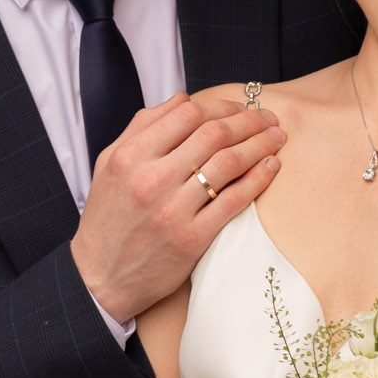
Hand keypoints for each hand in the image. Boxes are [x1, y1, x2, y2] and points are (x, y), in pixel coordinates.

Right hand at [72, 93, 283, 323]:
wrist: (100, 277)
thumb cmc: (107, 218)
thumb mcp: (110, 164)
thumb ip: (142, 127)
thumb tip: (182, 99)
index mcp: (129, 156)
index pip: (187, 114)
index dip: (221, 105)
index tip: (239, 106)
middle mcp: (150, 180)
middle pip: (214, 134)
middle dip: (249, 120)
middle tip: (268, 117)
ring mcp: (172, 210)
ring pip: (229, 163)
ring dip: (260, 145)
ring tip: (277, 137)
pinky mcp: (191, 239)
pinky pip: (234, 201)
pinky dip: (258, 179)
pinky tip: (271, 167)